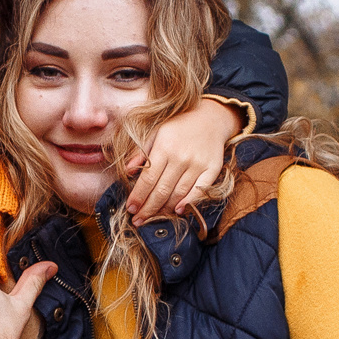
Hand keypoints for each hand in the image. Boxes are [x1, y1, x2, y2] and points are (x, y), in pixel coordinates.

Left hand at [125, 96, 239, 219]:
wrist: (210, 118)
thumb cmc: (178, 126)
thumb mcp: (156, 132)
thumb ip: (141, 152)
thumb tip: (127, 171)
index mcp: (164, 147)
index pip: (148, 179)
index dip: (138, 196)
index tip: (131, 208)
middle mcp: (181, 157)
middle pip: (162, 190)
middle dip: (148, 208)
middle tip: (138, 220)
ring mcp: (198, 164)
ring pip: (179, 194)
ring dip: (164, 209)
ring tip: (152, 218)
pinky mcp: (212, 169)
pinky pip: (199, 191)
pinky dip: (189, 203)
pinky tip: (178, 211)